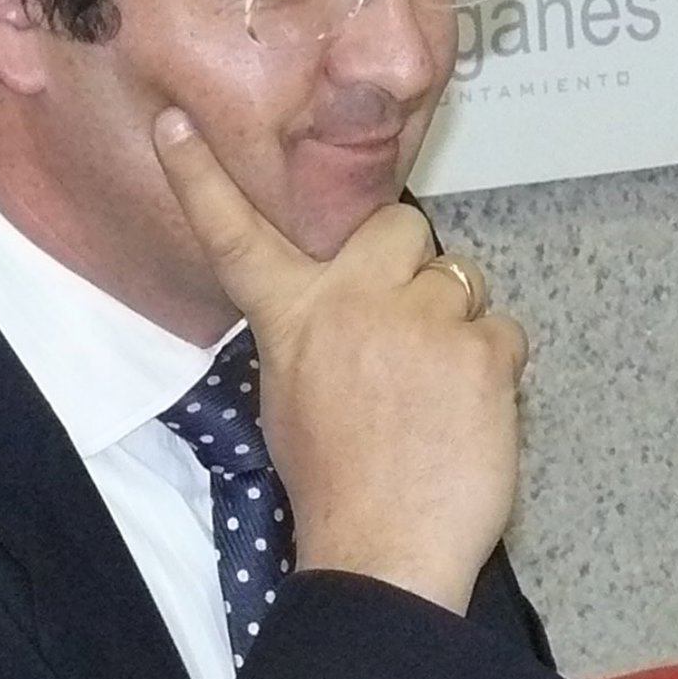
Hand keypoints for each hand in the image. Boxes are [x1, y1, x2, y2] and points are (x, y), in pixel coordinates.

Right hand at [153, 109, 526, 614]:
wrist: (383, 553)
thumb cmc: (336, 488)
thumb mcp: (288, 398)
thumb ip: (309, 333)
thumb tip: (340, 310)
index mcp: (292, 318)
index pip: (236, 235)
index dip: (201, 177)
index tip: (173, 125)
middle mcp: (351, 303)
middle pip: (400, 227)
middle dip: (412, 267)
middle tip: (407, 333)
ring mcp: (419, 321)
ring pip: (461, 282)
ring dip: (457, 325)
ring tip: (437, 394)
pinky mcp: (482, 350)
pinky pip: (504, 330)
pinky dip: (495, 369)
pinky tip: (468, 416)